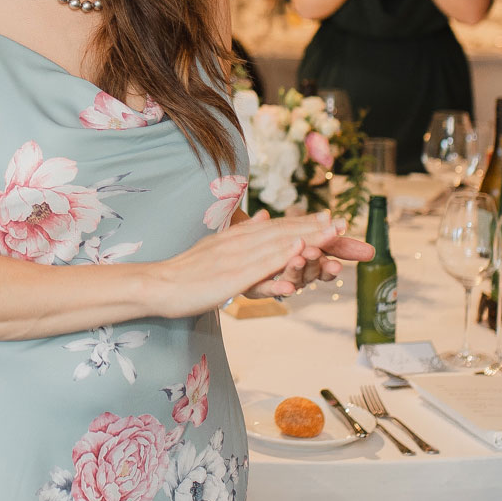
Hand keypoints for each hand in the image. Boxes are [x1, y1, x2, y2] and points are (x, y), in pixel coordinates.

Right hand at [153, 211, 348, 316]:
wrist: (158, 284)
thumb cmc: (185, 272)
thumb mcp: (215, 247)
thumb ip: (240, 234)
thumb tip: (259, 217)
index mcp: (235, 237)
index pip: (275, 227)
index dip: (304, 222)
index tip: (329, 218)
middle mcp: (238, 242)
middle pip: (282, 232)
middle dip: (314, 228)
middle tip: (342, 223)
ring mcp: (236, 258)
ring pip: (277, 244)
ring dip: (307, 237)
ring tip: (332, 232)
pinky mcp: (231, 276)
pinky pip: (261, 265)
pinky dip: (282, 255)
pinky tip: (300, 249)